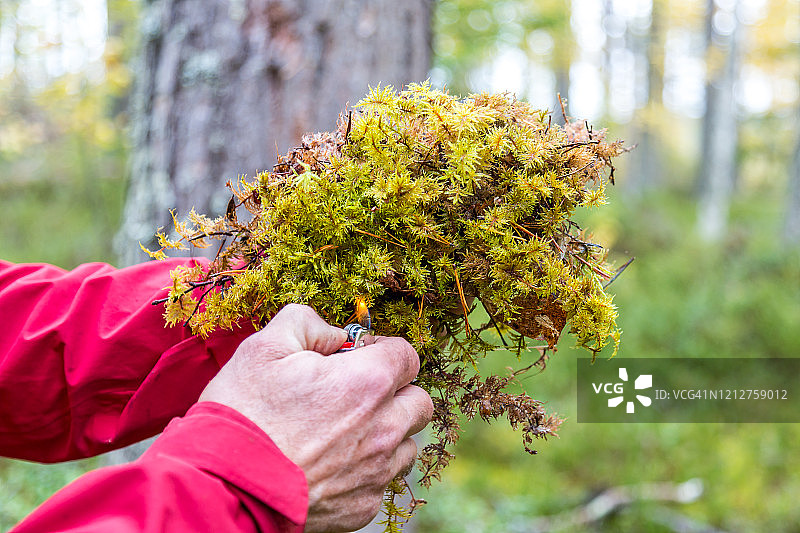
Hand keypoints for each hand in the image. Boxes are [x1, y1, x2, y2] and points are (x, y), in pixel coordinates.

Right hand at [199, 304, 432, 531]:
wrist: (223, 485)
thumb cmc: (243, 413)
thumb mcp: (265, 347)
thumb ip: (307, 322)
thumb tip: (333, 333)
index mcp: (368, 382)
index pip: (408, 357)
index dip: (382, 352)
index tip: (357, 358)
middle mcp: (383, 428)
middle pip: (420, 403)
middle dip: (396, 392)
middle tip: (356, 392)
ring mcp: (375, 472)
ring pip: (407, 444)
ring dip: (387, 432)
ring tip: (344, 430)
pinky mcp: (362, 506)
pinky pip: (381, 481)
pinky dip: (366, 470)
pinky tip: (331, 463)